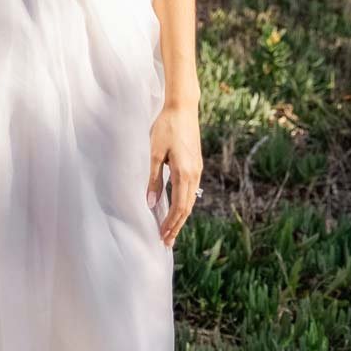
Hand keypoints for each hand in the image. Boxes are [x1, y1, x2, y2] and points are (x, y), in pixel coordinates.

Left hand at [148, 102, 204, 247]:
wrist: (183, 108)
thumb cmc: (165, 127)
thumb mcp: (154, 153)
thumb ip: (153, 179)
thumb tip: (152, 203)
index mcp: (184, 173)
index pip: (179, 207)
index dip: (171, 224)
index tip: (162, 237)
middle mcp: (194, 174)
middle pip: (187, 208)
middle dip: (176, 226)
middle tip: (167, 242)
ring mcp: (197, 169)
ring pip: (191, 200)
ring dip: (181, 217)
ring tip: (172, 230)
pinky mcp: (197, 164)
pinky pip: (192, 190)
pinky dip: (185, 204)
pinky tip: (178, 208)